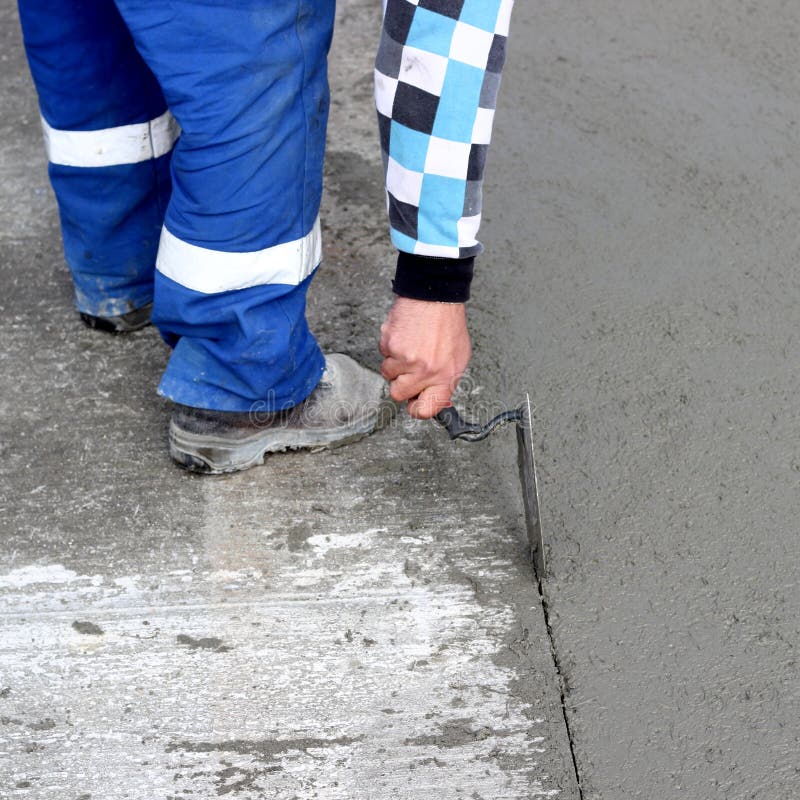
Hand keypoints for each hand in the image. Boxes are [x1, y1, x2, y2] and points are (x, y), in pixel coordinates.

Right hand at [379, 297, 470, 418]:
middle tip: (410, 368)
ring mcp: (406, 357)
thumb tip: (433, 399)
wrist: (435, 296)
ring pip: (387, 373)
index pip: (426, 409)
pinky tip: (405, 335)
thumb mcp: (458, 357)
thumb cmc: (448, 325)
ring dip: (395, 362)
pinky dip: (391, 346)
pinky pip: (383, 353)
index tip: (413, 405)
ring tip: (410, 346)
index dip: (416, 410)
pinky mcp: (391, 344)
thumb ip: (444, 381)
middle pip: (398, 394)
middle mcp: (425, 370)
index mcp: (444, 376)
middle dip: (401, 383)